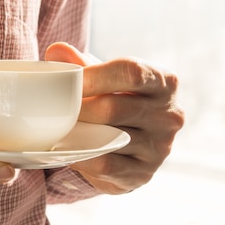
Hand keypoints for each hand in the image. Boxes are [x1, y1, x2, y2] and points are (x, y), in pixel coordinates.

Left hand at [45, 43, 184, 193]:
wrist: (133, 147)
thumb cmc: (117, 100)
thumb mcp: (104, 78)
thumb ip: (81, 63)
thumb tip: (56, 51)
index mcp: (165, 82)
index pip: (132, 72)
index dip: (95, 76)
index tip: (70, 79)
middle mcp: (170, 115)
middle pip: (114, 108)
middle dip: (79, 108)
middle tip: (55, 109)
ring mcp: (160, 148)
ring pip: (109, 138)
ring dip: (77, 134)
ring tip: (58, 129)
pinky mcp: (143, 173)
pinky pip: (106, 164)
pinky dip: (82, 157)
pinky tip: (68, 150)